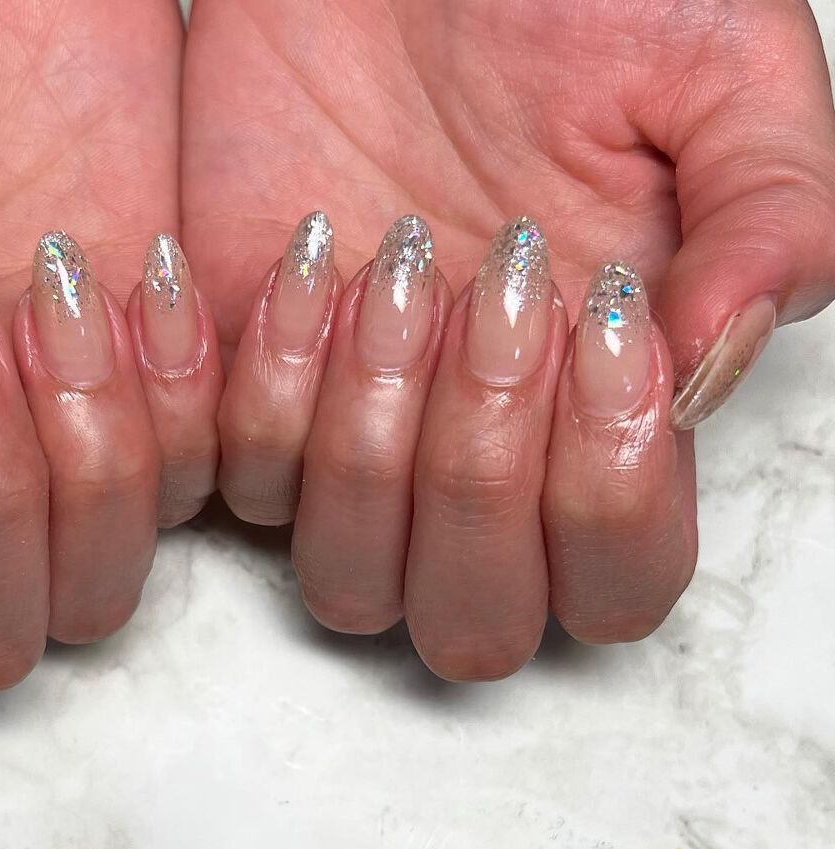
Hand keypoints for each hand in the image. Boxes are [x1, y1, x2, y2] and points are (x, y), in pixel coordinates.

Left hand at [182, 0, 834, 676]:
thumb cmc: (560, 0)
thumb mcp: (719, 70)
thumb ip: (771, 220)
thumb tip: (715, 366)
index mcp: (604, 420)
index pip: (614, 584)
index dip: (608, 502)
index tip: (602, 328)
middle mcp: (478, 461)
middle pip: (471, 623)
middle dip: (478, 485)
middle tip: (492, 300)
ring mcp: (356, 442)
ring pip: (345, 579)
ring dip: (367, 444)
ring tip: (392, 265)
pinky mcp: (252, 396)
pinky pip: (240, 481)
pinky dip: (268, 379)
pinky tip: (307, 245)